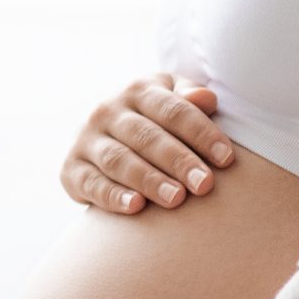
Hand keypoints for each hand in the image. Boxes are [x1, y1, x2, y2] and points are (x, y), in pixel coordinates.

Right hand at [61, 73, 237, 213]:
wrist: (104, 139)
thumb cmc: (155, 121)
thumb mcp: (172, 101)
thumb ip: (190, 100)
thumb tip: (206, 98)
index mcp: (138, 90)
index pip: (173, 110)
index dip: (201, 133)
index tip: (227, 159)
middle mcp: (107, 110)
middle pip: (146, 136)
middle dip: (178, 161)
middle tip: (205, 185)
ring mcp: (86, 139)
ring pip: (119, 160)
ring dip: (149, 180)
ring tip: (176, 199)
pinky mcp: (71, 169)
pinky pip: (92, 183)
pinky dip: (113, 196)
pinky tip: (136, 207)